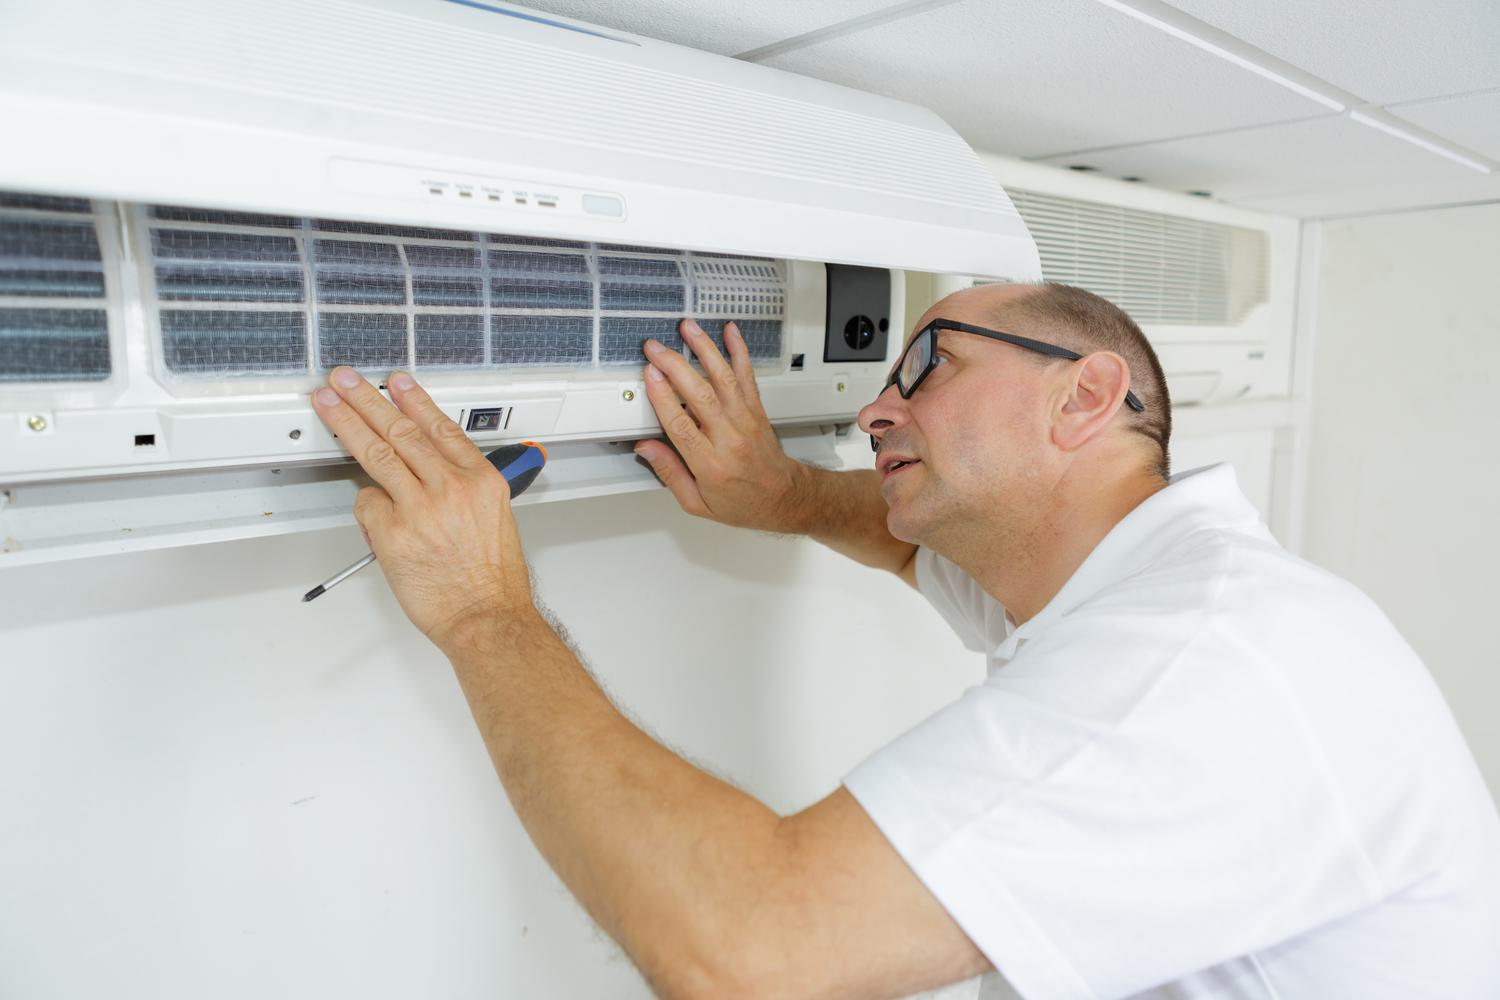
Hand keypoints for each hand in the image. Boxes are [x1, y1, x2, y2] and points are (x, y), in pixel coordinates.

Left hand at [310, 367, 533, 649]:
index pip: (441, 426)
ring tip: (329, 403)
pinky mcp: (394, 532)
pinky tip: (376, 517)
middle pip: (401, 430)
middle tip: (346, 381)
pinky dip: (367, 507)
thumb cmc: (492, 579)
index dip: (414, 400)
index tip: (396, 382)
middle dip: (368, 399)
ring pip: (377, 452)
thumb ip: (465, 489)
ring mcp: (421, 507)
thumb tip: (433, 474)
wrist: (486, 616)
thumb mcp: (496, 518)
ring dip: (348, 422)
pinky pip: (367, 504)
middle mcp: (451, 486)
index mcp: (481, 479)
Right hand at [636, 320, 805, 532]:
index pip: (681, 425)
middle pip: (699, 395)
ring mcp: (745, 420)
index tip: (649, 376)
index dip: (663, 398)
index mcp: (711, 464)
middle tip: (655, 348)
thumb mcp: (697, 503)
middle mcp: (729, 437)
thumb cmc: (742, 502)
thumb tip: (646, 448)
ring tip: (688, 328)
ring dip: (705, 349)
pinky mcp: (756, 410)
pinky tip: (731, 332)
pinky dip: (739, 351)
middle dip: (675, 366)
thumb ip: (669, 474)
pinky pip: (747, 376)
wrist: (783, 499)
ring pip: (723, 379)